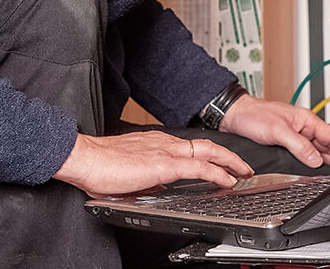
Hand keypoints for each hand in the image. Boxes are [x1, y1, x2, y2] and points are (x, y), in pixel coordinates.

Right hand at [53, 130, 252, 195]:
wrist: (85, 158)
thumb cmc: (99, 166)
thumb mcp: (130, 174)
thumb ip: (147, 178)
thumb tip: (158, 187)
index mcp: (156, 143)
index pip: (190, 147)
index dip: (209, 155)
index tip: (220, 164)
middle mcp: (165, 143)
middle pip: (206, 145)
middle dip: (229, 156)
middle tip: (243, 166)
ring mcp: (166, 151)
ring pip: (208, 152)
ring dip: (229, 162)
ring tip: (243, 173)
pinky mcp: (164, 164)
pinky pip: (199, 168)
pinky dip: (217, 174)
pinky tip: (227, 181)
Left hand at [220, 95, 329, 170]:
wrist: (235, 116)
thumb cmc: (254, 116)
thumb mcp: (279, 131)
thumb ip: (299, 146)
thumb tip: (315, 160)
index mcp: (307, 121)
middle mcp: (304, 127)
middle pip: (328, 145)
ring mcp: (296, 135)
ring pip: (318, 150)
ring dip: (327, 163)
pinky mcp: (287, 142)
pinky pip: (306, 154)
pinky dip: (313, 163)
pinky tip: (314, 171)